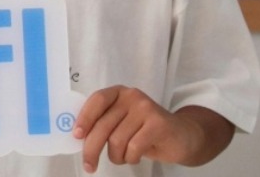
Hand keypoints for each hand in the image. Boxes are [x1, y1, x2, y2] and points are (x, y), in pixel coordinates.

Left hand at [72, 86, 203, 172]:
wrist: (182, 135)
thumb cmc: (146, 131)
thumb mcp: (123, 122)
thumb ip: (103, 123)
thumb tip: (78, 135)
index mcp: (119, 93)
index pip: (97, 101)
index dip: (84, 118)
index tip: (77, 136)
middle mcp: (132, 96)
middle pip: (103, 125)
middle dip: (91, 150)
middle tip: (89, 165)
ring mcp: (146, 108)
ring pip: (117, 140)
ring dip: (117, 156)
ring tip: (124, 156)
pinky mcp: (158, 123)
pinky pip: (133, 147)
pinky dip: (131, 158)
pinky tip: (136, 156)